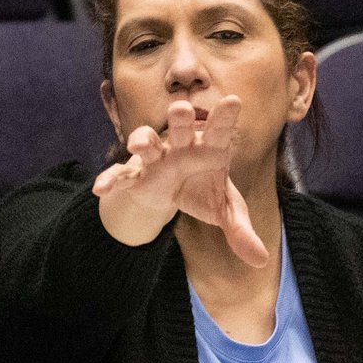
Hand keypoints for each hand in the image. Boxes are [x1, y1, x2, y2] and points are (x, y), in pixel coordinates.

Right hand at [92, 97, 269, 265]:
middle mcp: (181, 147)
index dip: (225, 117)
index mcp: (209, 148)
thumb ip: (240, 230)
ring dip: (143, 141)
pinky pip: (121, 175)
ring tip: (140, 145)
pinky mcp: (136, 175)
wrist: (172, 193)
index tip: (234, 101)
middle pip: (180, 129)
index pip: (219, 131)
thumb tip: (261, 260)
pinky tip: (101, 188)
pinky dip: (111, 179)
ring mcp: (156, 159)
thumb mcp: (225, 211)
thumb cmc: (204, 191)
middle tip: (181, 109)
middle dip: (179, 120)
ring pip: (147, 144)